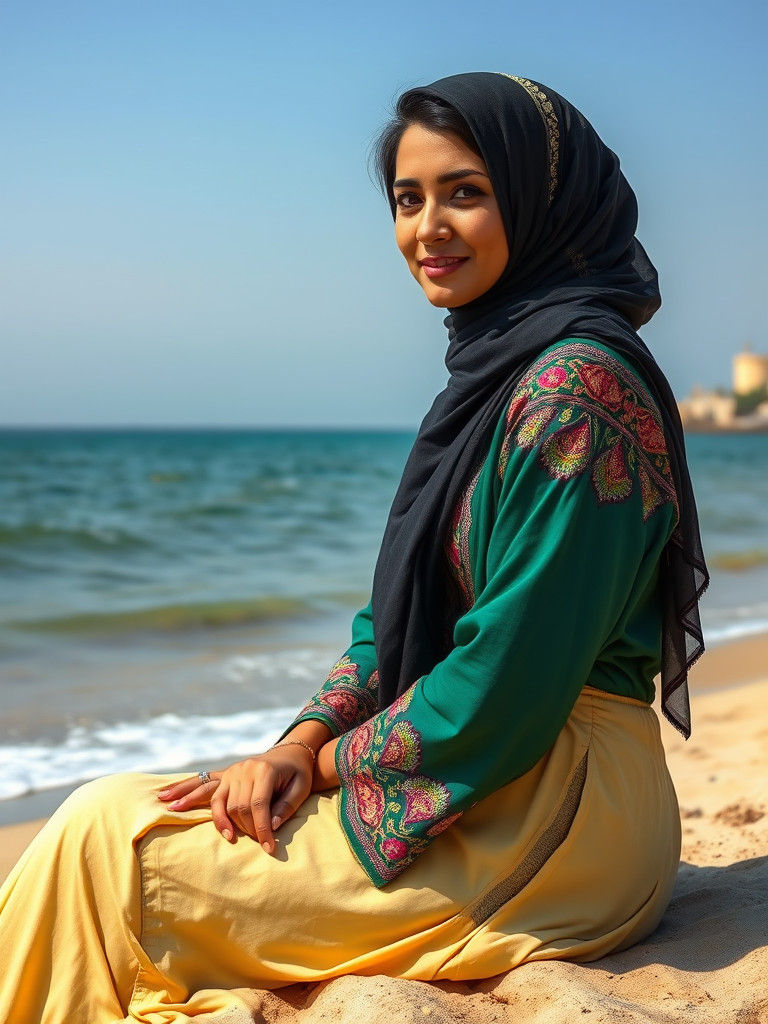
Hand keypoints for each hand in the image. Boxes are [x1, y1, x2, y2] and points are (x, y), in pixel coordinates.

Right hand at [157, 744, 313, 852]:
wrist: (291, 752)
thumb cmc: (299, 773)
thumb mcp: (302, 788)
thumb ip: (286, 807)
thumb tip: (270, 827)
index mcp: (264, 770)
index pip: (258, 805)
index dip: (262, 829)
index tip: (269, 849)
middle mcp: (244, 769)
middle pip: (236, 806)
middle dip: (244, 828)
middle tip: (256, 843)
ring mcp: (232, 771)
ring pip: (215, 797)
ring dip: (204, 812)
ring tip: (177, 818)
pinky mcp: (225, 774)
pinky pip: (204, 784)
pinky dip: (187, 791)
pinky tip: (169, 799)